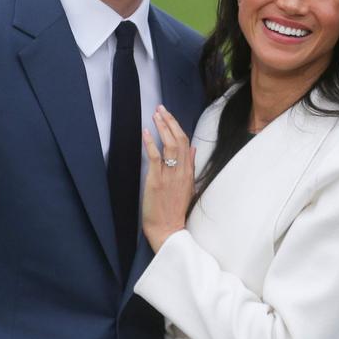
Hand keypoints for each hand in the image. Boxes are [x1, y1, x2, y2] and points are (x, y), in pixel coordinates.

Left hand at [142, 105, 195, 250]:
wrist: (168, 229)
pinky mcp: (157, 181)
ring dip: (162, 127)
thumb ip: (190, 166)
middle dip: (169, 121)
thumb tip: (193, 148)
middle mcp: (181, 171)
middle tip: (161, 108)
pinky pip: (155, 158)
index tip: (169, 115)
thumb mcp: (188, 186)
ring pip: (169, 145)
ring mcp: (170, 176)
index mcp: (189, 172)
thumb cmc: (175, 210)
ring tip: (155, 114)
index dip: (177, 126)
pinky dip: (150, 143)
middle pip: (179, 139)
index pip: (186, 142)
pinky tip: (146, 132)